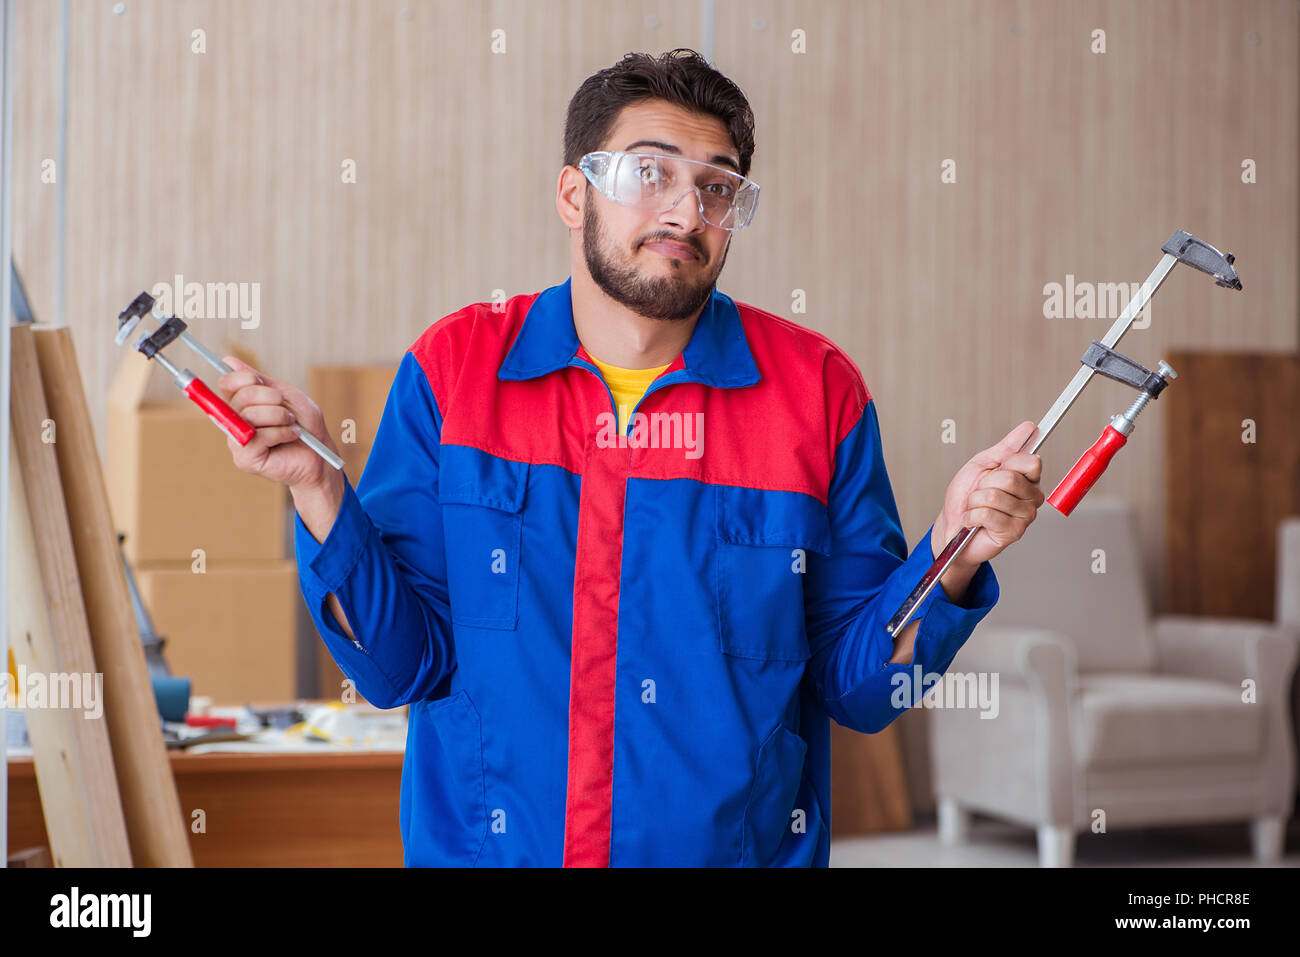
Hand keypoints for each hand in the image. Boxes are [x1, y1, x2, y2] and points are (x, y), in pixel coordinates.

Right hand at [216, 356, 340, 491]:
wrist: (321, 455)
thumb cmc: (305, 425)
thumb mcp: (286, 395)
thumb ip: (258, 379)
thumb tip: (228, 361)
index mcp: (241, 404)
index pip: (227, 384)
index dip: (242, 377)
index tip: (262, 381)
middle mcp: (234, 422)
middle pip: (240, 397)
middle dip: (270, 397)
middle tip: (287, 409)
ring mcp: (237, 441)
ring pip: (249, 415)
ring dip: (279, 416)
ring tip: (292, 424)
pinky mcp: (244, 459)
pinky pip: (257, 437)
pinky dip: (280, 432)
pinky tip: (291, 436)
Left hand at [933, 420, 1043, 566]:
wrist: (952, 526)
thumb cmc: (966, 497)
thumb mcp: (983, 465)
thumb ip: (1007, 447)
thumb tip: (1029, 427)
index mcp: (1028, 479)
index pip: (1031, 462)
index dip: (1007, 464)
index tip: (994, 471)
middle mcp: (1032, 497)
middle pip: (1010, 478)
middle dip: (984, 483)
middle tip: (980, 492)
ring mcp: (1025, 516)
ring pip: (995, 496)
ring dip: (975, 501)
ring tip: (975, 507)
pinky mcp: (1013, 532)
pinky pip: (987, 514)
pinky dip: (971, 516)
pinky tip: (972, 520)